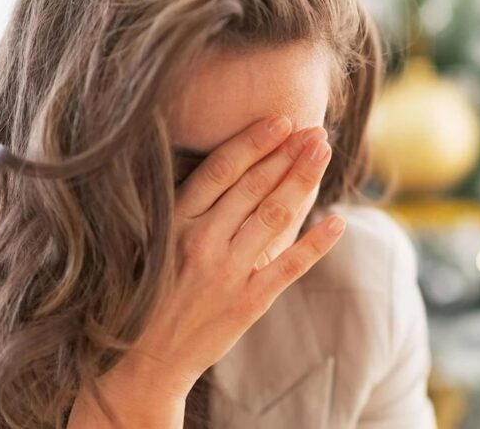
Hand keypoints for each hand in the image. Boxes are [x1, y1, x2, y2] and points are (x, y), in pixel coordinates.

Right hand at [69, 115, 344, 426]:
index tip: (282, 120)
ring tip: (324, 154)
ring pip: (274, 216)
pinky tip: (337, 221)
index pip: (222, 170)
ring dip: (303, 181)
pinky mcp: (248, 301)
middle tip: (316, 130)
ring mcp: (227, 272)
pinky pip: (289, 265)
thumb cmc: (148, 293)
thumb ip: (187, 209)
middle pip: (254, 186)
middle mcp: (201, 242)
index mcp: (175, 222)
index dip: (255, 141)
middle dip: (289, 154)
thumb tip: (229, 166)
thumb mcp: (152, 242)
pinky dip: (315, 242)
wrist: (142, 360)